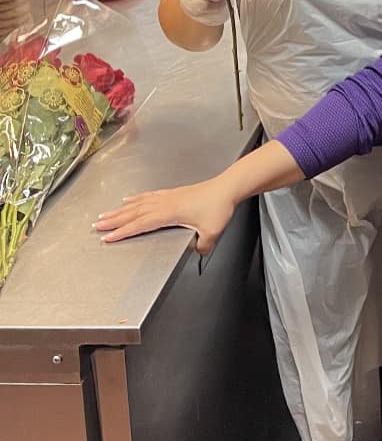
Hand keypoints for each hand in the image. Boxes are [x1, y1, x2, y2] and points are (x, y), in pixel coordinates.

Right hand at [94, 177, 235, 256]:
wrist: (227, 188)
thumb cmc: (218, 207)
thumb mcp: (212, 232)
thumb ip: (202, 246)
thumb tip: (197, 252)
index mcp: (169, 213)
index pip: (141, 224)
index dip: (124, 232)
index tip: (108, 238)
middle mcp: (165, 203)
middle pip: (133, 213)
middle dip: (114, 220)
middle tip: (96, 226)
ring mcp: (167, 197)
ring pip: (137, 204)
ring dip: (120, 210)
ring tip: (105, 214)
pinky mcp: (172, 193)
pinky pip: (147, 196)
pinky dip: (135, 199)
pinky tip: (128, 200)